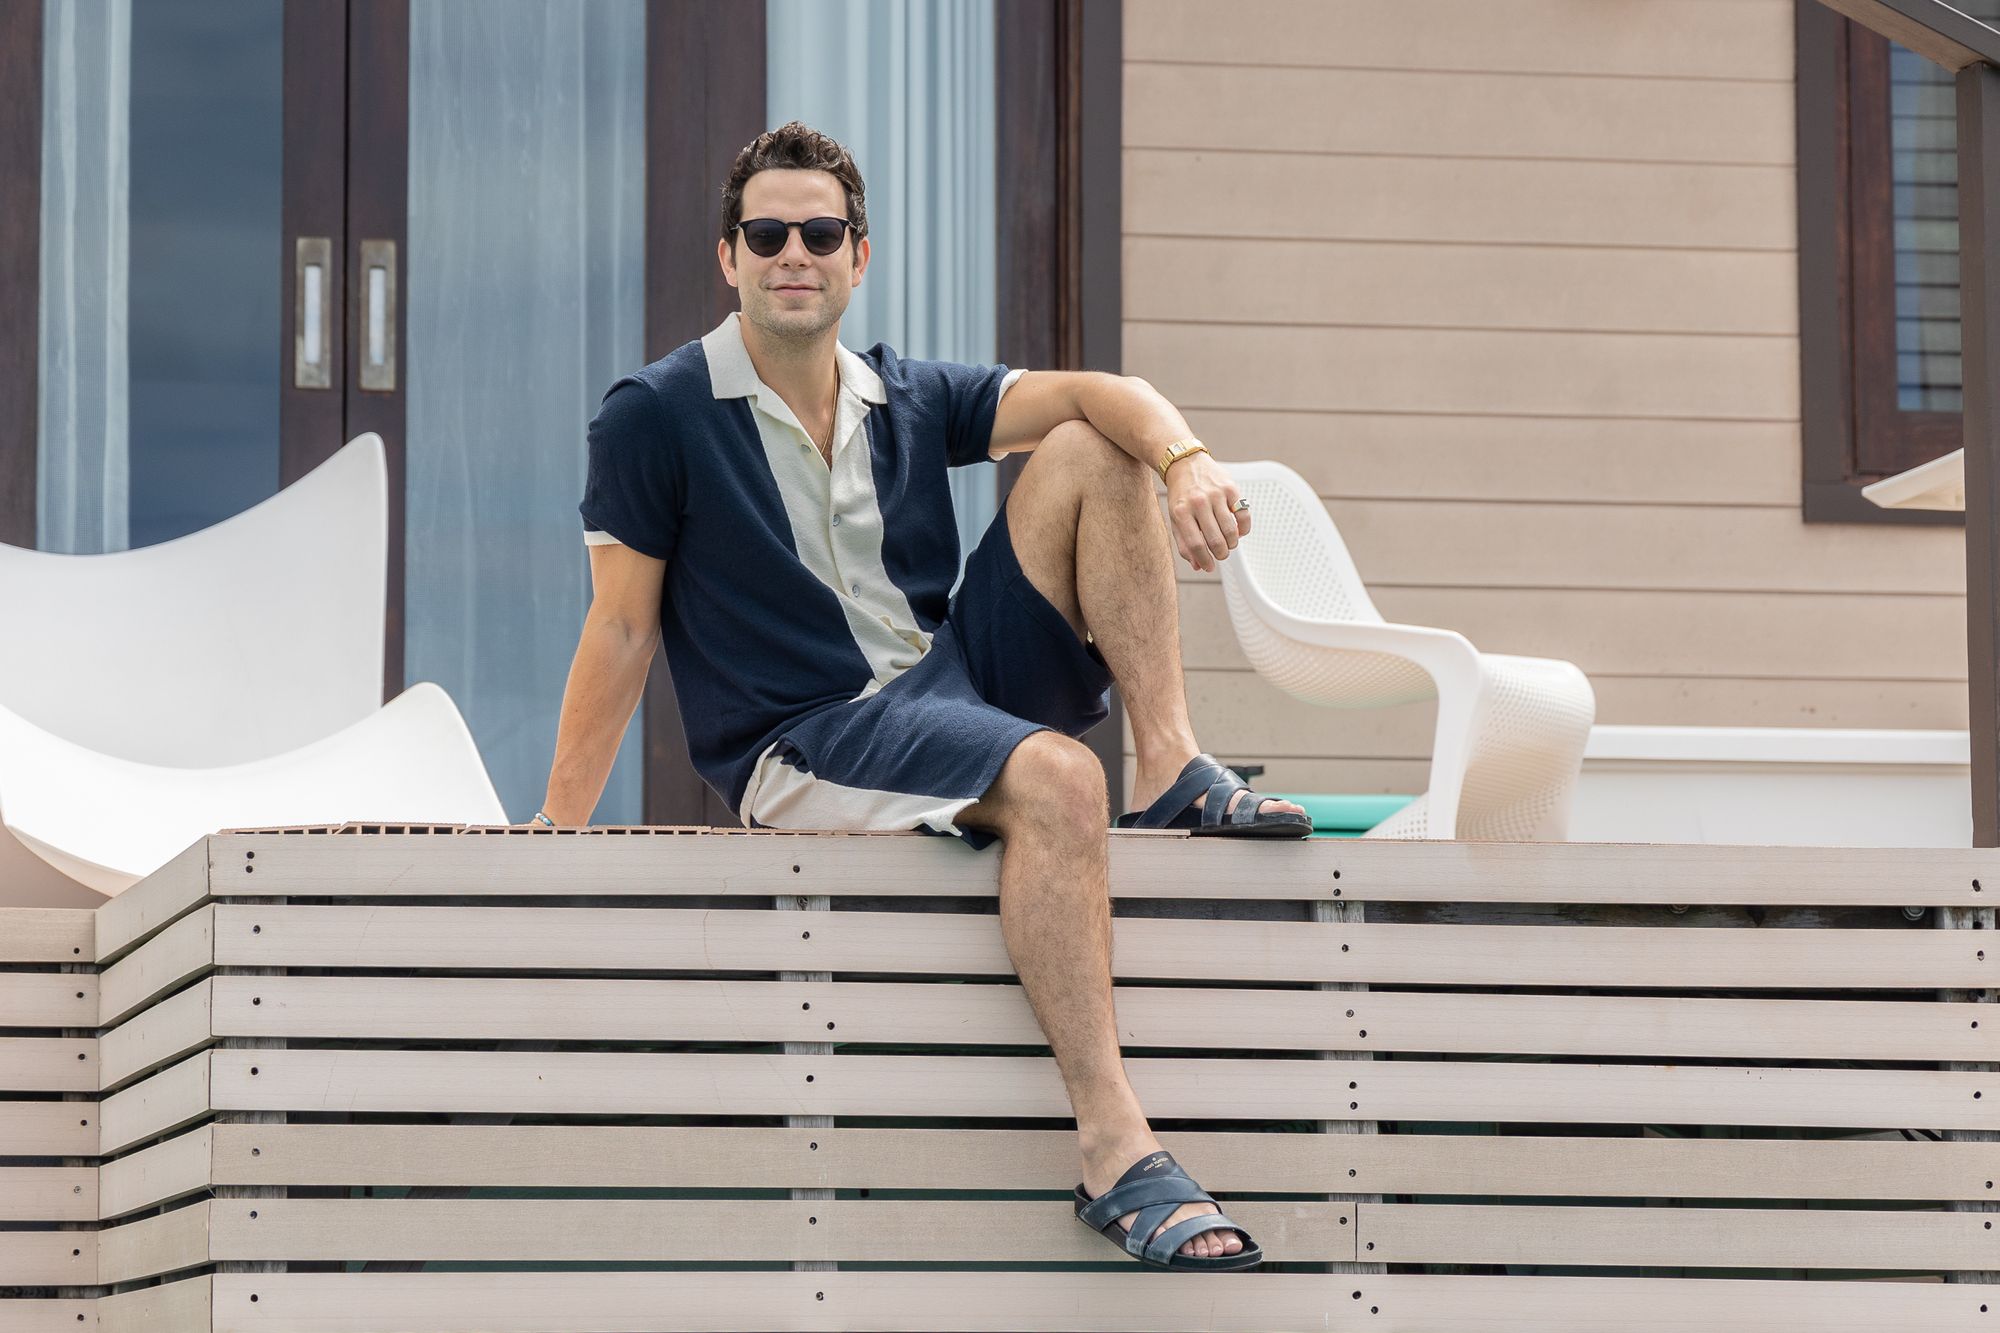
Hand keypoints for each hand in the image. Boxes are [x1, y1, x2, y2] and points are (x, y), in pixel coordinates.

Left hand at [1163, 452, 1247, 572]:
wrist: (1185, 463)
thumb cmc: (1180, 495)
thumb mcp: (1175, 518)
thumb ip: (1184, 543)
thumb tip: (1199, 566)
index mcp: (1181, 512)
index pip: (1196, 545)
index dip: (1205, 561)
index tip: (1209, 567)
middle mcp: (1199, 502)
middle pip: (1216, 540)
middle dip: (1221, 554)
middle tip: (1221, 555)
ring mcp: (1216, 494)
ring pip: (1231, 530)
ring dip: (1232, 544)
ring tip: (1229, 544)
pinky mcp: (1231, 488)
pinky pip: (1243, 515)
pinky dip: (1244, 529)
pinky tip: (1239, 532)